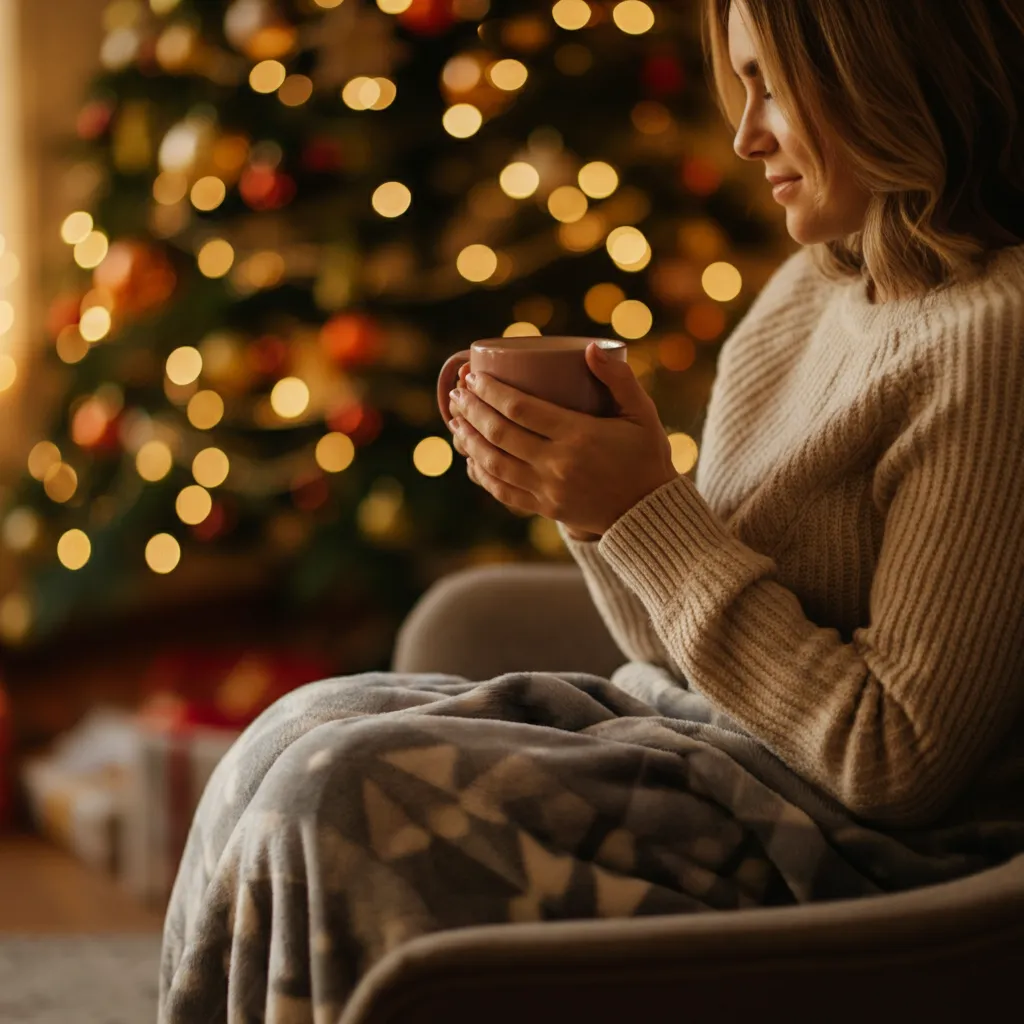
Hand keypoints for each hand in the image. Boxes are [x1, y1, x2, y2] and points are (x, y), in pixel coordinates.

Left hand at [446, 343, 677, 537]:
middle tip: (457, 393)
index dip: (490, 390)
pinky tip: (470, 459)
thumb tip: (591, 348)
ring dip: (469, 441)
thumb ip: (619, 379)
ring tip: (455, 422)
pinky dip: (481, 474)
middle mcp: (558, 463)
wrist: (650, 512)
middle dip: (472, 410)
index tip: (474, 376)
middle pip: (499, 433)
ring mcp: (548, 489)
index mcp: (579, 435)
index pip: (520, 408)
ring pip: (494, 463)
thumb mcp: (641, 413)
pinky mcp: (545, 507)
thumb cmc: (647, 456)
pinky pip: (502, 491)